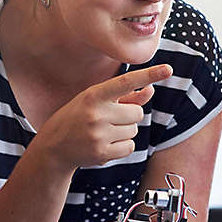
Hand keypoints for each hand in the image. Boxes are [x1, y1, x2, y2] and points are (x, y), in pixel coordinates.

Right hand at [36, 64, 172, 172]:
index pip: (127, 81)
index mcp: (94, 95)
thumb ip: (126, 96)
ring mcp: (98, 135)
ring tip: (103, 131)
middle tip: (110, 119)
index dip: (149, 75)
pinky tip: (105, 144)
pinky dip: (123, 146)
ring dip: (124, 131)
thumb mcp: (96, 100)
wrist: (53, 146)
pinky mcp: (101, 153)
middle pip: (138, 113)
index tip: (168, 69)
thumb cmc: (79, 117)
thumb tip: (150, 90)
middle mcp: (96, 113)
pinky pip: (130, 147)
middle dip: (129, 116)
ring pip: (134, 130)